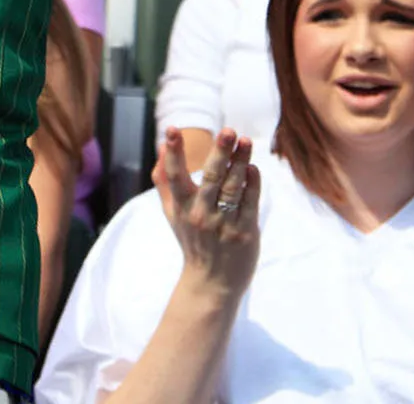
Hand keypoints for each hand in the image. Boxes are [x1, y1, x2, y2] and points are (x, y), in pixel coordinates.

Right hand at [153, 129, 259, 300]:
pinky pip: (249, 204)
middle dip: (220, 152)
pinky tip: (253, 169)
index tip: (172, 130)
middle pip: (212, 177)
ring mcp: (224, 224)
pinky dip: (252, 185)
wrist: (212, 282)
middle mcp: (201, 214)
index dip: (173, 152)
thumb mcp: (171, 212)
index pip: (174, 175)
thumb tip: (160, 147)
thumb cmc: (191, 240)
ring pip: (234, 187)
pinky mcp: (245, 233)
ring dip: (241, 162)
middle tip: (228, 130)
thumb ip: (164, 180)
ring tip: (245, 141)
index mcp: (181, 207)